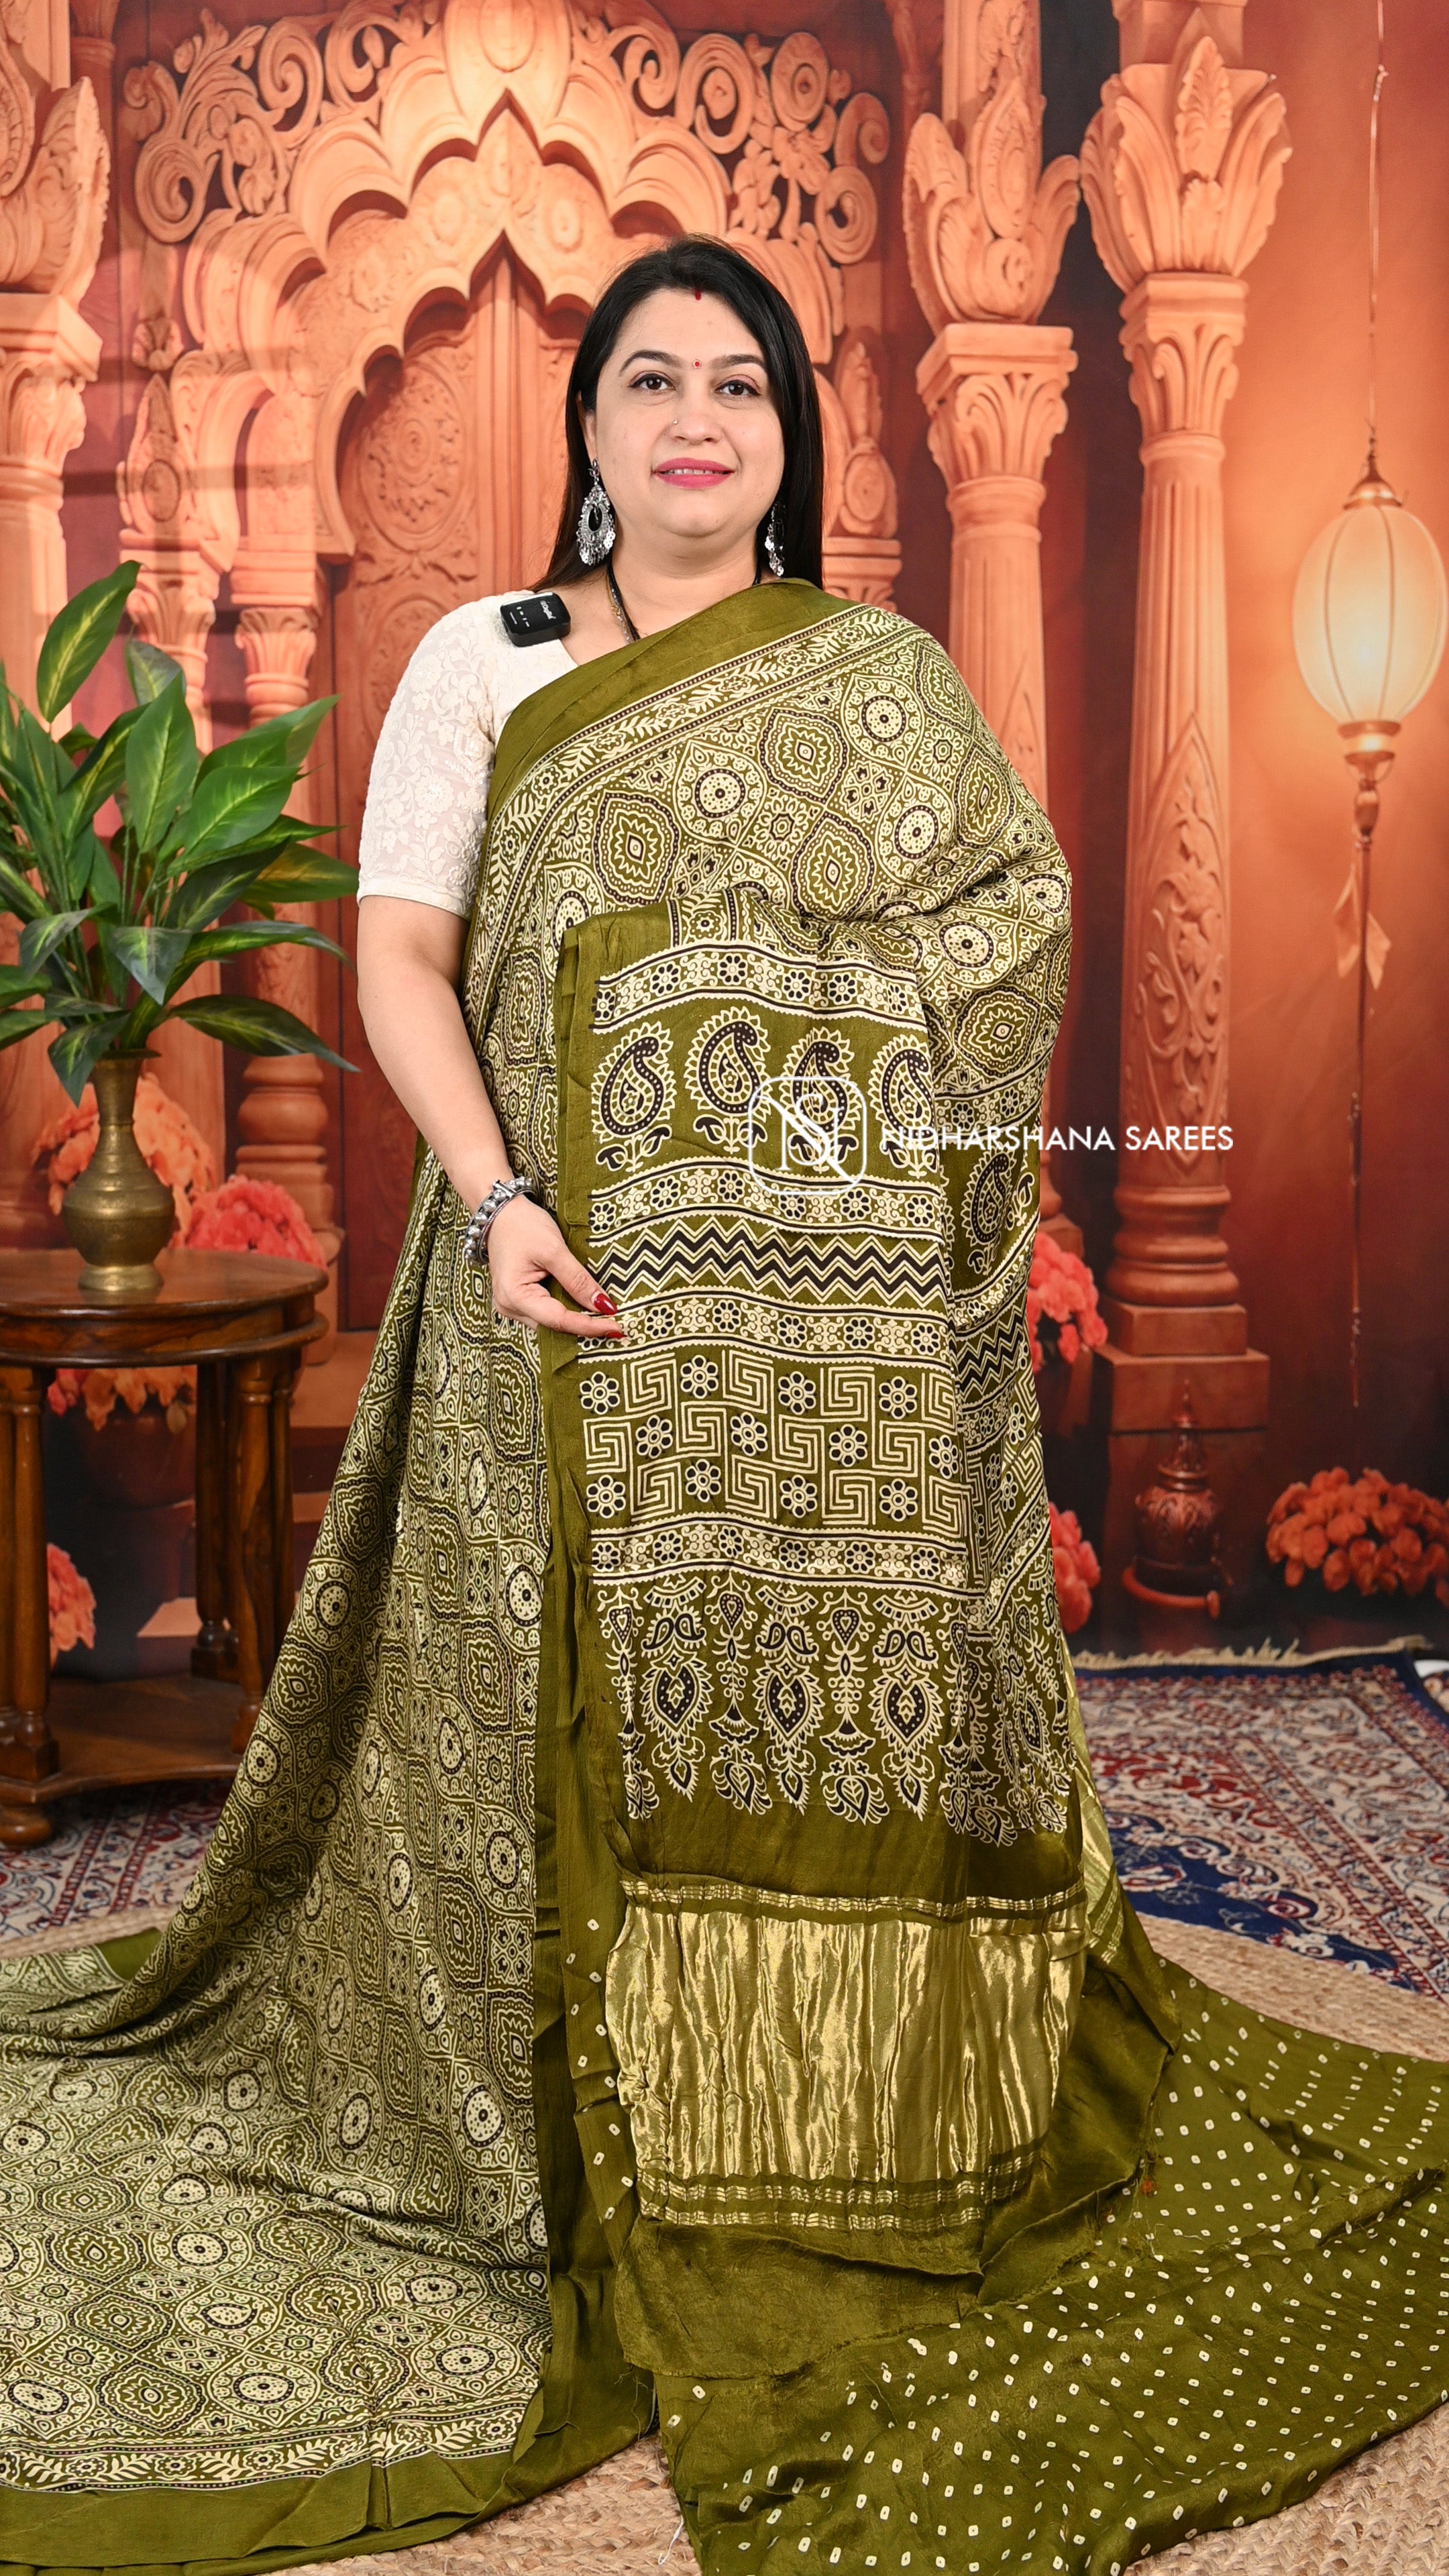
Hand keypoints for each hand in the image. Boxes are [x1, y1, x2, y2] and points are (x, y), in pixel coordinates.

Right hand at [483, 1194, 622, 1337]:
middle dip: (584, 1327)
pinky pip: (545, 1312)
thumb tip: (603, 1305)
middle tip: (616, 1325)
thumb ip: (578, 1280)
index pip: (558, 1320)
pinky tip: (584, 1307)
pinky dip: (565, 1310)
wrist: (500, 1212)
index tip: (616, 1326)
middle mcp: (509, 1307)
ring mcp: (511, 1305)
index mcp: (514, 1296)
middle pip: (553, 1326)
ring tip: (604, 1318)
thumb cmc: (522, 1226)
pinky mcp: (518, 1299)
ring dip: (575, 1320)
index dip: (589, 1326)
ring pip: (550, 1323)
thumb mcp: (554, 1250)